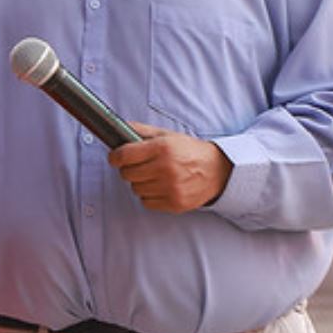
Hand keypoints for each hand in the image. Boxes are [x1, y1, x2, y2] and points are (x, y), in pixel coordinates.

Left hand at [108, 124, 232, 212]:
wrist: (217, 170)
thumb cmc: (189, 151)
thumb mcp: (167, 135)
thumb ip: (141, 131)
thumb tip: (117, 129)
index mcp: (162, 148)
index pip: (124, 155)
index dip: (115, 157)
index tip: (115, 158)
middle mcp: (166, 168)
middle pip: (127, 174)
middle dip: (129, 169)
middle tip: (138, 166)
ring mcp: (171, 188)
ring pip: (135, 189)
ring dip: (140, 183)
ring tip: (153, 176)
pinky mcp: (175, 203)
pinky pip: (146, 202)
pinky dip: (149, 195)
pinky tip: (160, 187)